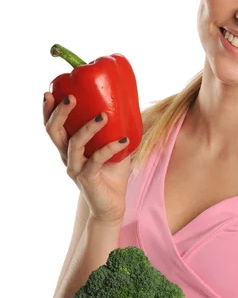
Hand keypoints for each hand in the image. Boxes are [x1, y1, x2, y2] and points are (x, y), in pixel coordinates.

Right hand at [43, 92, 132, 223]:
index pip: (52, 127)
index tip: (49, 92)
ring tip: (103, 115)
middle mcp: (67, 157)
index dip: (48, 111)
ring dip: (87, 128)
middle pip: (54, 132)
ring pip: (74, 144)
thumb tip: (129, 104)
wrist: (113, 204)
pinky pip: (97, 159)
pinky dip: (110, 148)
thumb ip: (115, 130)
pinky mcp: (87, 179)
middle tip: (71, 98)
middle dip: (60, 113)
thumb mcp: (113, 146)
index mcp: (69, 147)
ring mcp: (75, 168)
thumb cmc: (112, 173)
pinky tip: (125, 140)